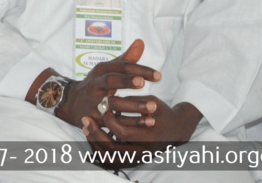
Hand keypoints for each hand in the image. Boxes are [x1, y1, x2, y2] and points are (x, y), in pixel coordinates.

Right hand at [55, 39, 160, 128]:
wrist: (71, 103)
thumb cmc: (97, 84)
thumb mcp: (108, 69)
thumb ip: (126, 58)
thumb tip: (141, 42)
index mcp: (101, 70)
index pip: (121, 66)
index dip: (139, 69)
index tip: (158, 75)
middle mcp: (96, 84)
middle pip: (111, 81)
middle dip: (127, 81)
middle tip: (144, 83)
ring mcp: (94, 101)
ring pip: (113, 103)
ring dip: (133, 106)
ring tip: (152, 107)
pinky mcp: (95, 119)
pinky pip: (115, 122)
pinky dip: (131, 123)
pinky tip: (146, 122)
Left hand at [81, 100, 201, 168]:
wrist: (176, 129)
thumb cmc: (162, 112)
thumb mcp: (151, 102)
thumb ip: (132, 102)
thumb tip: (108, 100)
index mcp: (149, 137)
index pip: (123, 132)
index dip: (110, 120)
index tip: (102, 108)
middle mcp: (143, 152)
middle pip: (113, 149)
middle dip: (96, 134)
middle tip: (86, 119)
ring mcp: (137, 159)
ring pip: (110, 158)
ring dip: (95, 142)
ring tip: (86, 128)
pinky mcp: (132, 160)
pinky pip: (111, 160)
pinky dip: (99, 149)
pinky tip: (92, 136)